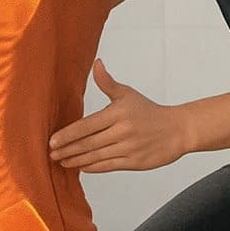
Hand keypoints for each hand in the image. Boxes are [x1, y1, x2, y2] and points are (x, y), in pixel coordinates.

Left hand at [48, 60, 185, 171]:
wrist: (178, 130)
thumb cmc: (149, 111)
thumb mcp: (127, 94)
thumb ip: (107, 82)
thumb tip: (96, 63)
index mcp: (118, 113)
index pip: (86, 126)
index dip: (67, 135)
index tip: (52, 141)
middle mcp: (122, 132)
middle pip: (88, 143)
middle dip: (67, 150)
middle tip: (50, 154)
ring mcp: (128, 148)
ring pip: (96, 157)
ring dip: (76, 160)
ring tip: (62, 162)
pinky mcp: (134, 162)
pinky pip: (108, 166)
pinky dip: (93, 167)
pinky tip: (81, 166)